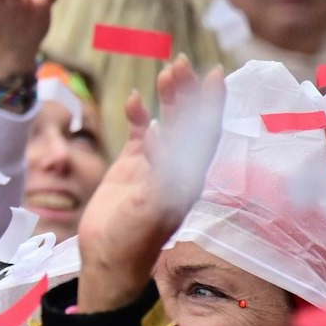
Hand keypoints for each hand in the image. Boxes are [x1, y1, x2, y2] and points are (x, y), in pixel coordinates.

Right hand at [75, 57, 225, 312]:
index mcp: (189, 176)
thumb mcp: (151, 207)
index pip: (206, 132)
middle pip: (188, 122)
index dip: (212, 104)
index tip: (217, 75)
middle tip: (182, 64)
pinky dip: (139, 116)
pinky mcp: (131, 167)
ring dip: (168, 99)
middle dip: (188, 93)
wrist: (107, 260)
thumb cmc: (133, 239)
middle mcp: (176, 167)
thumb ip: (159, 171)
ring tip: (167, 72)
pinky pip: (139, 134)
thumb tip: (164, 134)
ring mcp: (154, 165)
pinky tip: (134, 100)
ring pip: (166, 123)